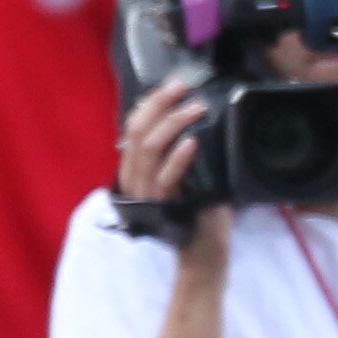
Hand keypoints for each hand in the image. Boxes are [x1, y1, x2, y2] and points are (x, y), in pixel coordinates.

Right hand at [115, 81, 231, 272]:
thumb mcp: (187, 174)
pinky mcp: (162, 206)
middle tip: (185, 88)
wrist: (204, 253)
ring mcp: (146, 194)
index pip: (133, 126)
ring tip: (196, 109)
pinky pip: (167, 177)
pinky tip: (193, 141)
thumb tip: (187, 114)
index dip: (152, 102)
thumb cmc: (199, 212)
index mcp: (135, 169)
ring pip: (149, 147)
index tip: (175, 84)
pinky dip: (179, 156)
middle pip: (138, 130)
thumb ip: (178, 149)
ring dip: (174, 122)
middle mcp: (134, 180)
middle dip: (161, 103)